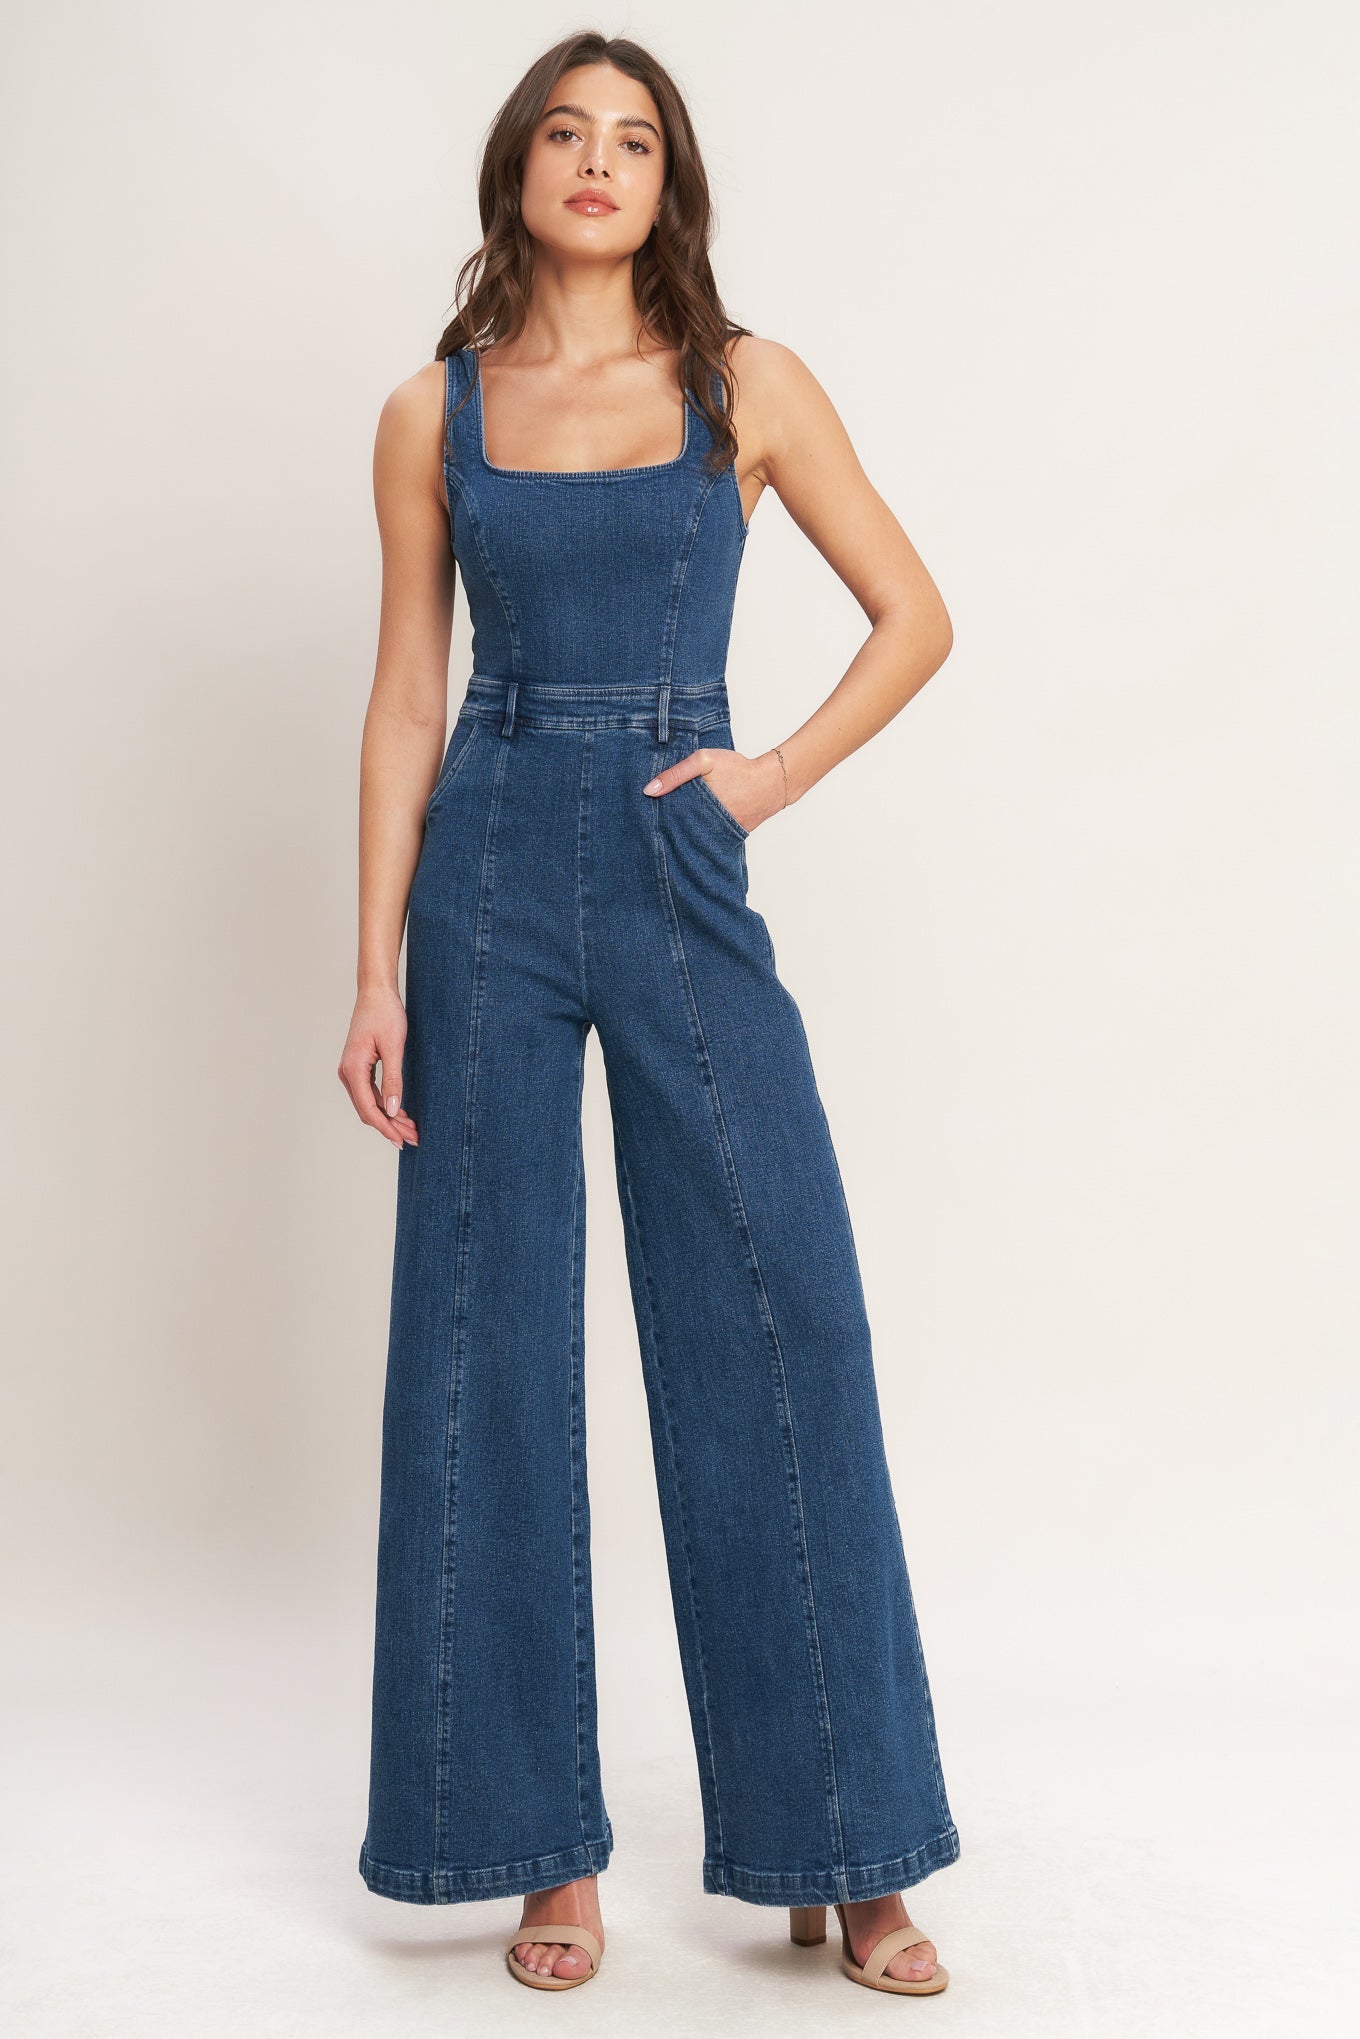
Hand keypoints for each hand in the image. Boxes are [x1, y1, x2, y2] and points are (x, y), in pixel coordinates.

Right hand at [337, 985, 417, 1149]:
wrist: (376, 992)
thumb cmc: (385, 1014)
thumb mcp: (394, 1048)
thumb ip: (393, 1080)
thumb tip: (391, 1110)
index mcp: (353, 1069)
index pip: (368, 1109)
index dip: (386, 1128)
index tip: (402, 1140)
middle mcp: (348, 1072)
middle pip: (367, 1110)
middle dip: (390, 1126)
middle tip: (413, 1138)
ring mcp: (352, 1070)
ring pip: (369, 1103)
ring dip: (389, 1117)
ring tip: (411, 1129)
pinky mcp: (359, 1067)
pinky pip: (370, 1093)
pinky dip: (385, 1104)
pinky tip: (400, 1112)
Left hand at [642, 747, 785, 832]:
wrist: (772, 782)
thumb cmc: (738, 769)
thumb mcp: (704, 761)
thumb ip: (676, 774)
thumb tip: (649, 790)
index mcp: (695, 811)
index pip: (666, 820)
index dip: (657, 817)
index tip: (647, 815)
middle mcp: (705, 828)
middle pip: (678, 831)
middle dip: (668, 827)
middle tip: (657, 821)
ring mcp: (718, 835)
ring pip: (694, 836)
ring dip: (684, 832)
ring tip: (674, 826)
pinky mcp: (729, 837)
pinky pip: (710, 837)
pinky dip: (702, 832)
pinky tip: (696, 825)